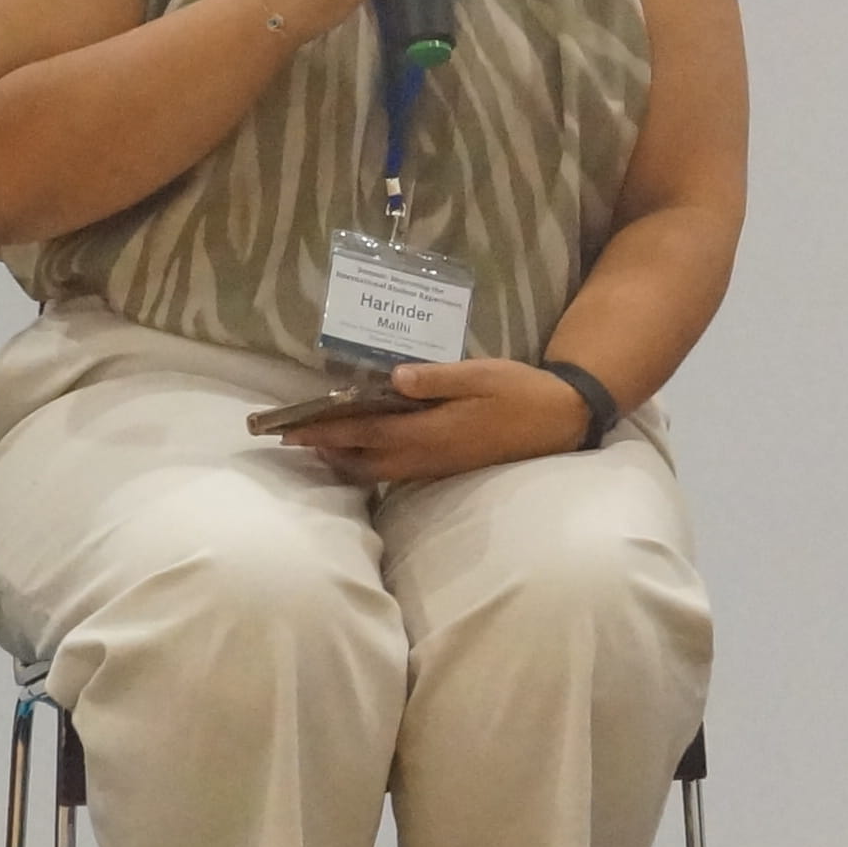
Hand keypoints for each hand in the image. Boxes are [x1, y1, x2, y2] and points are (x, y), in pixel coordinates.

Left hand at [262, 357, 590, 485]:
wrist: (559, 421)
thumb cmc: (518, 392)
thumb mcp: (479, 374)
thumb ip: (434, 378)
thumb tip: (392, 379)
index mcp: (428, 432)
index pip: (362, 434)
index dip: (322, 432)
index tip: (288, 428)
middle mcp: (425, 456)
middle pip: (360, 462)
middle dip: (324, 450)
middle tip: (292, 436)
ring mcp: (435, 466)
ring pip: (375, 471)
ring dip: (344, 459)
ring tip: (319, 443)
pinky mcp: (445, 467)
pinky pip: (393, 470)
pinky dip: (368, 462)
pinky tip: (364, 447)